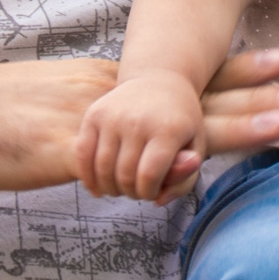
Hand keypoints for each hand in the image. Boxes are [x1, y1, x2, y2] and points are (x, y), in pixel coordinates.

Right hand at [0, 48, 278, 201]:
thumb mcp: (38, 121)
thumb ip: (81, 130)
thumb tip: (107, 145)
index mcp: (100, 88)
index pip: (180, 79)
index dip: (233, 71)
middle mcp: (103, 96)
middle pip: (193, 96)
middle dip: (256, 94)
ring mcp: (85, 122)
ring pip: (173, 123)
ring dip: (234, 122)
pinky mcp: (59, 151)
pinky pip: (121, 161)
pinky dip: (162, 164)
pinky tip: (198, 169)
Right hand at [77, 74, 206, 199]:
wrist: (159, 78)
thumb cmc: (179, 119)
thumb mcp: (195, 145)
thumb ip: (186, 178)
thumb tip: (158, 201)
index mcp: (167, 129)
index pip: (149, 175)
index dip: (149, 192)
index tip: (154, 191)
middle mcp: (137, 120)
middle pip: (125, 175)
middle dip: (131, 193)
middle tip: (138, 190)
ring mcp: (112, 116)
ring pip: (102, 168)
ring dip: (111, 188)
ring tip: (121, 188)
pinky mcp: (94, 114)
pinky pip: (82, 154)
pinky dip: (87, 177)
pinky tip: (97, 188)